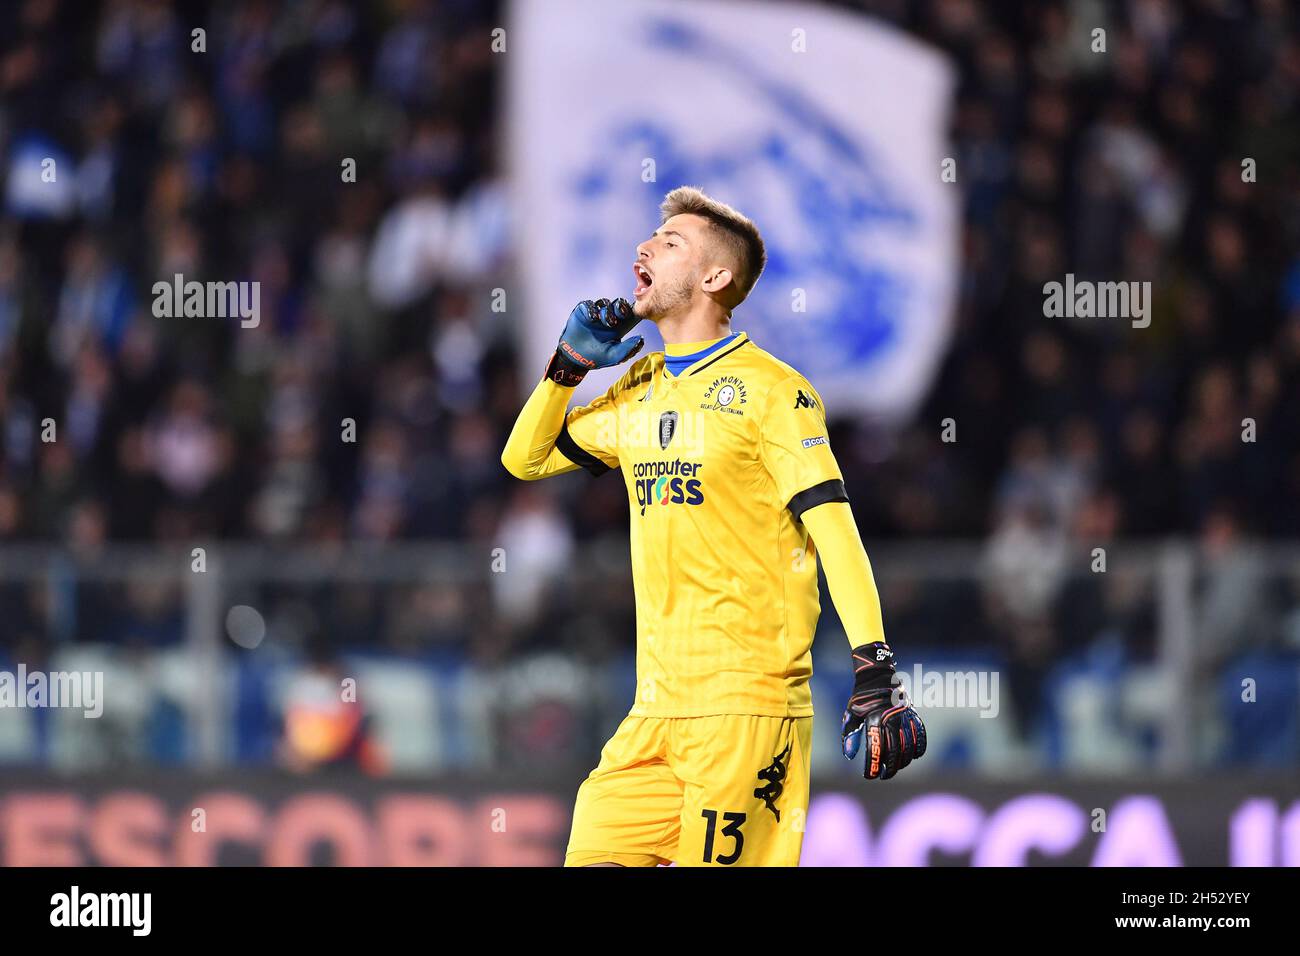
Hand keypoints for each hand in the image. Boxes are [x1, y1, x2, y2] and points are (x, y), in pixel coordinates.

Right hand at [545, 298, 643, 386]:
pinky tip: (592, 318)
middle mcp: (609, 317)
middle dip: (621, 307)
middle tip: (621, 313)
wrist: (574, 358)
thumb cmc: (596, 358)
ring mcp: (596, 313)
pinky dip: (591, 310)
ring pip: (605, 303)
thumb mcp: (614, 356)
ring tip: (605, 322)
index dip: (633, 311)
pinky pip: (589, 305)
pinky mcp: (583, 311)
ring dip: (607, 311)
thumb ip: (627, 349)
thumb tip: (641, 339)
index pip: (629, 314)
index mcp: (619, 326)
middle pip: (618, 304)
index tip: (636, 314)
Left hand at [841, 642, 926, 779]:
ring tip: (895, 768)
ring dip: (903, 761)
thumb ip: (850, 735)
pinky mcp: (912, 714)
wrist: (878, 676)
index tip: (870, 776)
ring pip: (908, 746)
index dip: (873, 765)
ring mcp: (904, 717)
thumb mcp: (851, 714)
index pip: (875, 748)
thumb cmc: (861, 697)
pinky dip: (919, 748)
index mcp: (874, 719)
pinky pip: (920, 735)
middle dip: (889, 768)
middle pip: (894, 751)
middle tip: (883, 776)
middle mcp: (891, 719)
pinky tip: (913, 757)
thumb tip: (849, 757)